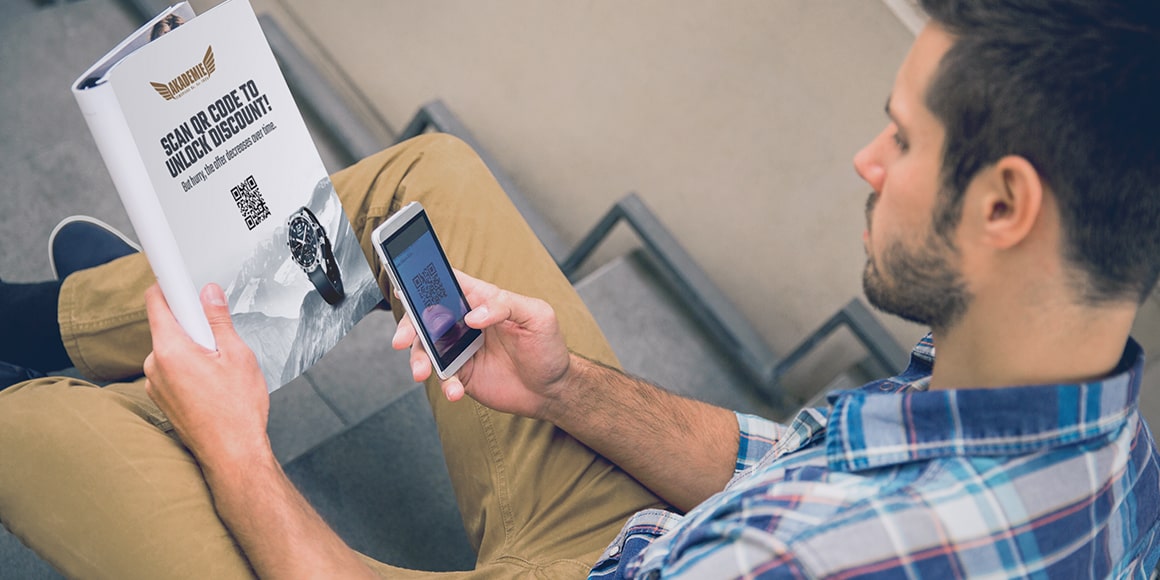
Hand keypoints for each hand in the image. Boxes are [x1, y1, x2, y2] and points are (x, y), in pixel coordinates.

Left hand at [143, 283, 270, 469]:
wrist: (232, 454)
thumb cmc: (236, 412)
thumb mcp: (237, 356)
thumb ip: (219, 321)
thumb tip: (209, 294)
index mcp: (170, 350)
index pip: (157, 300)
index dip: (170, 283)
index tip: (177, 274)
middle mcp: (155, 365)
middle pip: (168, 324)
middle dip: (194, 324)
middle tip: (220, 340)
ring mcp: (155, 383)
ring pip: (173, 348)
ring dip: (194, 348)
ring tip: (220, 369)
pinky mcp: (161, 396)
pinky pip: (173, 368)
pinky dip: (190, 367)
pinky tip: (212, 384)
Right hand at [392, 271, 571, 419]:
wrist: (553, 390)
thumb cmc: (548, 346)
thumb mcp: (538, 316)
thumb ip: (506, 306)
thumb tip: (473, 315)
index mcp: (482, 298)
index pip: (448, 281)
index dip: (422, 279)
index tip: (402, 286)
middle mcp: (465, 321)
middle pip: (426, 315)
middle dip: (408, 326)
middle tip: (401, 340)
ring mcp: (460, 348)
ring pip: (426, 348)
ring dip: (419, 359)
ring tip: (423, 373)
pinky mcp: (461, 373)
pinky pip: (442, 376)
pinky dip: (444, 384)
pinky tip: (455, 391)